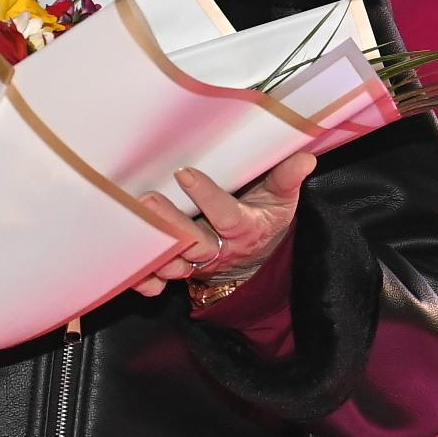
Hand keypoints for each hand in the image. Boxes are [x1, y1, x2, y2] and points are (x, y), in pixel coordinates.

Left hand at [131, 153, 316, 297]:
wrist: (254, 255)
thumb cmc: (264, 218)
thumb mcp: (281, 201)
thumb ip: (287, 179)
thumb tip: (306, 158)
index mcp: (245, 228)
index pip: (227, 215)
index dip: (207, 197)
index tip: (185, 173)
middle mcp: (220, 248)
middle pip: (194, 241)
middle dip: (170, 224)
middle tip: (147, 201)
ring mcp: (198, 261)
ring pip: (175, 261)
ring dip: (154, 251)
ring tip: (133, 229)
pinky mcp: (181, 267)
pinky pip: (161, 278)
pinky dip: (145, 278)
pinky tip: (131, 271)